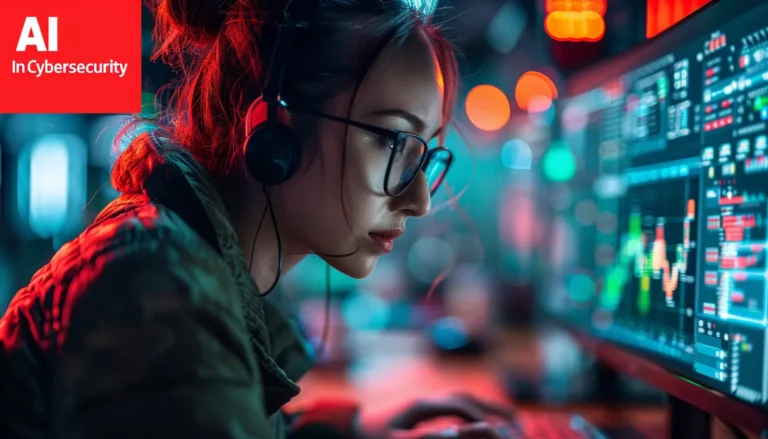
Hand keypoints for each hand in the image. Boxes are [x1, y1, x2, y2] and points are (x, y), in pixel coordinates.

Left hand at [355, 393, 514, 438]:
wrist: (353, 424)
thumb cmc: (371, 436)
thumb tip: (450, 435)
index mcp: (421, 405)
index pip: (459, 406)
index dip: (481, 418)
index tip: (500, 432)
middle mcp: (426, 399)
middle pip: (466, 397)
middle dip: (493, 408)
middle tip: (518, 423)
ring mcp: (426, 401)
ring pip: (463, 399)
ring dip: (487, 407)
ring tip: (511, 421)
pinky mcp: (424, 407)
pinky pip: (455, 406)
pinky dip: (474, 412)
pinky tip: (485, 424)